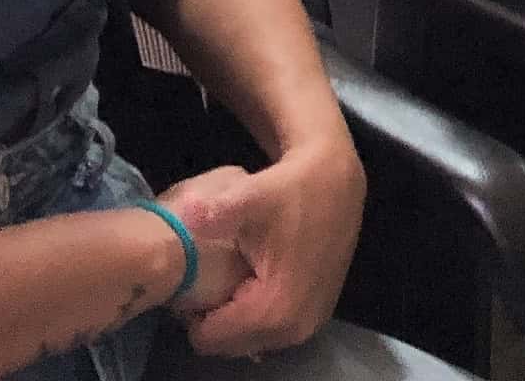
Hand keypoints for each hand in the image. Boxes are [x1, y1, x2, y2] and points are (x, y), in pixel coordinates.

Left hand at [163, 143, 366, 357]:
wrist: (338, 178)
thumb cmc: (293, 189)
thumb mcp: (253, 195)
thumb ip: (217, 211)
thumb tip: (186, 213)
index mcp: (276, 309)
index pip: (210, 338)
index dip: (189, 312)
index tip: (187, 279)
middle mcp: (295, 329)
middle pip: (229, 344)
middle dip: (210, 316)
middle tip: (200, 277)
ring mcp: (309, 325)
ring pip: (248, 339)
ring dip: (231, 316)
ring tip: (220, 277)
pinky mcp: (315, 316)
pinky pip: (269, 331)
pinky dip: (252, 314)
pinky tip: (246, 280)